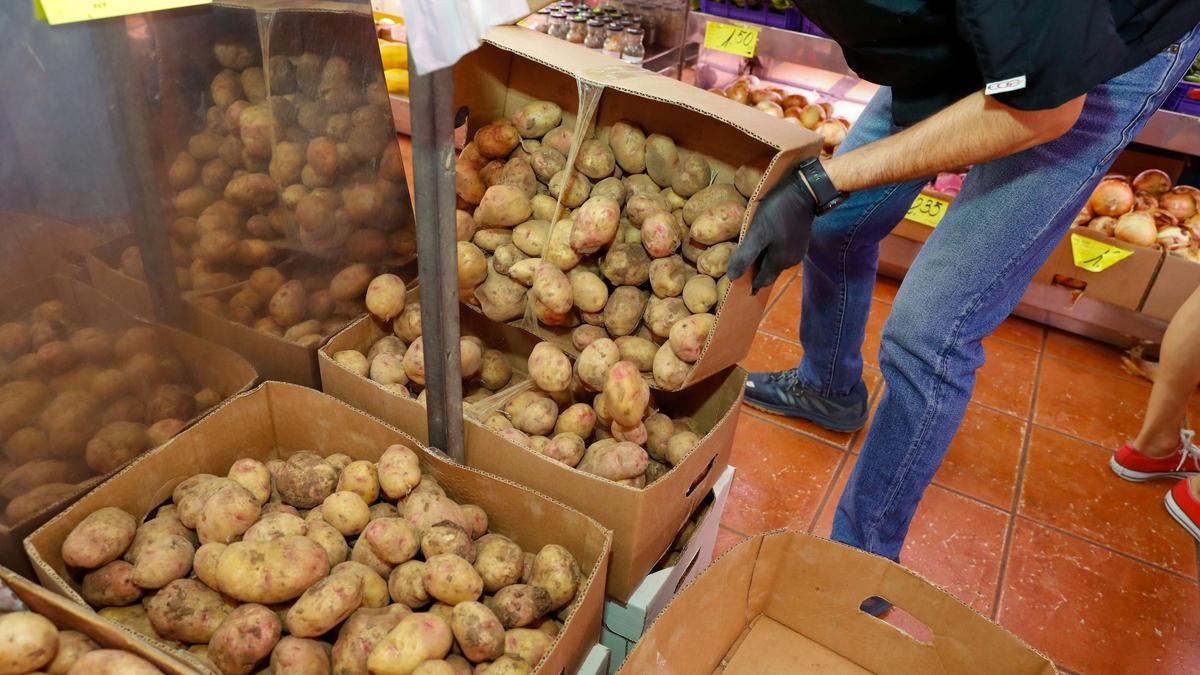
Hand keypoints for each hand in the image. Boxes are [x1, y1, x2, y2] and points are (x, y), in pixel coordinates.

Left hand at [726, 167, 815, 291]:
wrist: (804, 191)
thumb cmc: (778, 212)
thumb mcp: (757, 233)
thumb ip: (746, 256)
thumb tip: (732, 278)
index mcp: (780, 262)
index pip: (762, 281)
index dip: (750, 283)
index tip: (737, 282)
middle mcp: (791, 260)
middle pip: (770, 271)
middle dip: (756, 271)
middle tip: (741, 264)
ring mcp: (798, 249)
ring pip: (777, 261)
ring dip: (764, 259)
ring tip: (751, 251)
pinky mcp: (800, 239)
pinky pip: (783, 250)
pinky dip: (772, 250)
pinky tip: (766, 240)